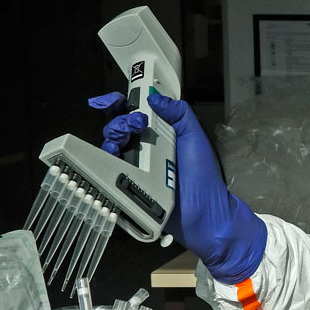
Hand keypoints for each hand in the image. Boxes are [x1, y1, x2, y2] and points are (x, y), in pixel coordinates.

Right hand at [88, 92, 266, 282]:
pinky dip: (106, 161)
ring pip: (110, 147)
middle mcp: (144, 150)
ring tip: (122, 141)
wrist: (203, 212)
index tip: (115, 100)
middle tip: (131, 126)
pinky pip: (108, 171)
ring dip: (112, 137)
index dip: (121, 104)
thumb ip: (180, 114)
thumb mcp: (194, 138)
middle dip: (117, 120)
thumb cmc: (202, 175)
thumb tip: (155, 97)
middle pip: (117, 128)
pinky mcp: (126, 186)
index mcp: (159, 136)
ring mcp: (133, 168)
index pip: (134, 114)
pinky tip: (113, 156)